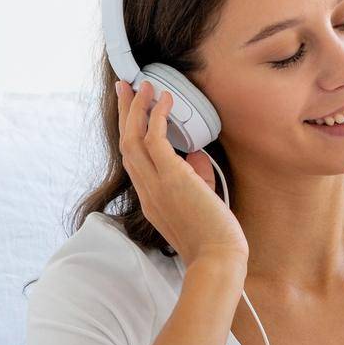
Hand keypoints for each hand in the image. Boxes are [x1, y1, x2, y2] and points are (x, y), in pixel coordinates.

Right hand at [114, 79, 247, 273]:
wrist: (218, 260)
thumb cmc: (215, 239)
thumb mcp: (201, 204)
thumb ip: (196, 178)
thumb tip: (194, 154)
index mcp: (150, 201)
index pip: (133, 161)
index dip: (130, 133)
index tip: (133, 113)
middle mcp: (147, 192)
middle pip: (126, 144)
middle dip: (125, 113)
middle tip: (125, 87)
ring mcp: (156, 185)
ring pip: (134, 138)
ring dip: (138, 108)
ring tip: (145, 85)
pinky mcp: (171, 179)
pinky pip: (156, 139)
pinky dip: (159, 116)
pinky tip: (166, 99)